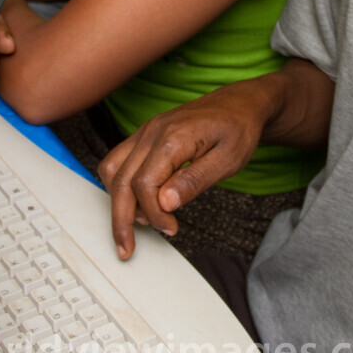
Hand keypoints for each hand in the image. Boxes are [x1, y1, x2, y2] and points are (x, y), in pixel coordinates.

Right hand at [99, 80, 271, 258]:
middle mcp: (152, 132)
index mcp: (173, 138)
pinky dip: (120, 185)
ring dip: (117, 201)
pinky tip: (138, 202)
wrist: (240, 104)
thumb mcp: (227, 161)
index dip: (153, 214)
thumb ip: (194, 182)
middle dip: (121, 219)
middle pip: (120, 180)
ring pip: (112, 169)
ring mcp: (145, 131)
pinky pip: (119, 160)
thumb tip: (164, 203)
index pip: (144, 184)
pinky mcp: (145, 135)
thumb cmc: (238, 130)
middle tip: (126, 248)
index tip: (172, 228)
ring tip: (137, 225)